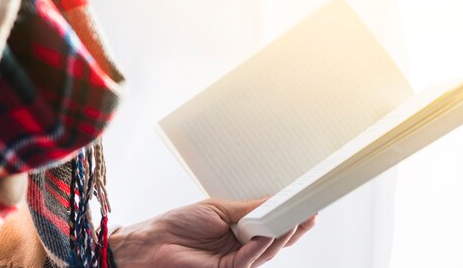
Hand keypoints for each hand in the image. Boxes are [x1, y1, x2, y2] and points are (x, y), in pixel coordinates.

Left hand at [109, 198, 316, 267]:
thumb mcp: (219, 209)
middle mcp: (241, 246)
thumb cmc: (180, 224)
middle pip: (274, 240)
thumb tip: (274, 201)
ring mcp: (235, 260)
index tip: (307, 206)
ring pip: (266, 252)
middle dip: (293, 228)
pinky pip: (249, 259)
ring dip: (281, 236)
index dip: (288, 218)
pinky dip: (259, 246)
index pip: (270, 226)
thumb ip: (248, 209)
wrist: (153, 241)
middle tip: (309, 213)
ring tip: (294, 219)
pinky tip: (267, 235)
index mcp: (239, 230)